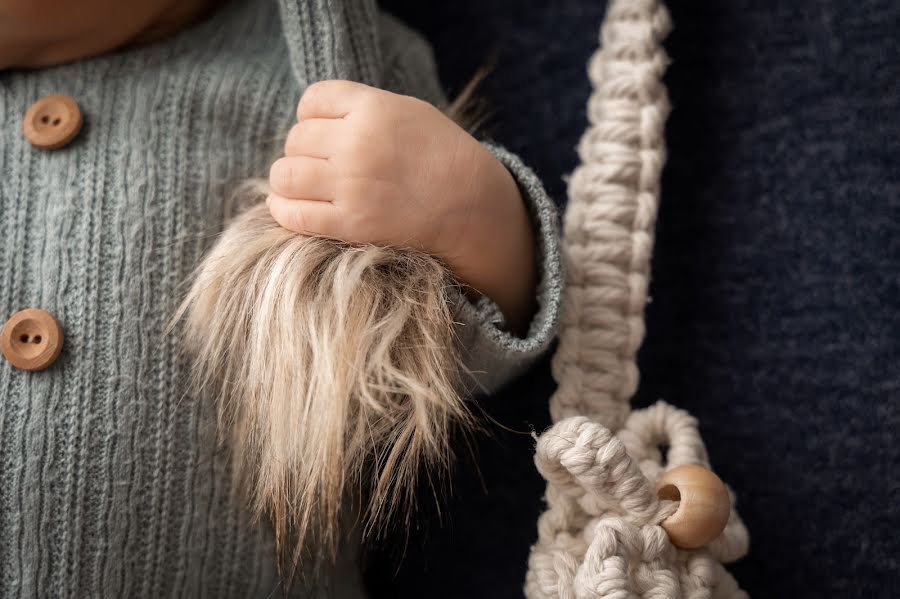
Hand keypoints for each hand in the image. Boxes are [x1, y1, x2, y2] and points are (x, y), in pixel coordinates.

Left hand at [267, 80, 536, 333]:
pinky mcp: (350, 223)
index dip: (311, 116)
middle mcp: (359, 143)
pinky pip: (293, 213)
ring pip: (285, 175)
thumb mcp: (407, 111)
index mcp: (374, 108)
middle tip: (319, 165)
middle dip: (302, 151)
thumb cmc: (439, 156)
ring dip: (288, 180)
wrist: (472, 205)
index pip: (312, 100)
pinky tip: (290, 207)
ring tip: (302, 186)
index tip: (324, 131)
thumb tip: (310, 118)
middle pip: (296, 139)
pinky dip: (283, 209)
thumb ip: (361, 107)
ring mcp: (353, 185)